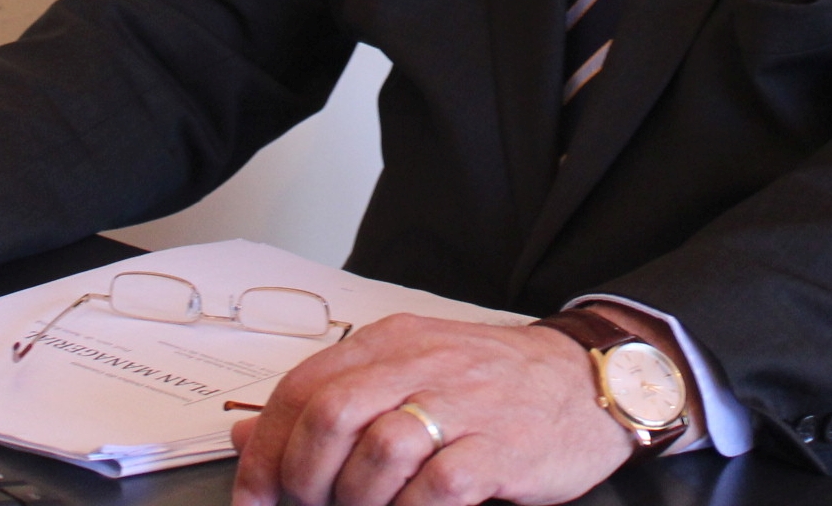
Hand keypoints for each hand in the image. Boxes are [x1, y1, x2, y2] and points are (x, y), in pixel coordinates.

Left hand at [228, 313, 639, 505]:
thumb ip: (332, 396)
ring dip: (355, 500)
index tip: (253, 494)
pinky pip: (435, 488)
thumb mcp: (408, 370)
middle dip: (301, 477)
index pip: (301, 386)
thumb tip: (246, 436)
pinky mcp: (498, 449)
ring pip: (377, 451)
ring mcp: (461, 405)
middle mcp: (419, 364)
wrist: (586, 381)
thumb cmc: (491, 384)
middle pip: (330, 415)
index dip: (265, 447)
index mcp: (389, 342)